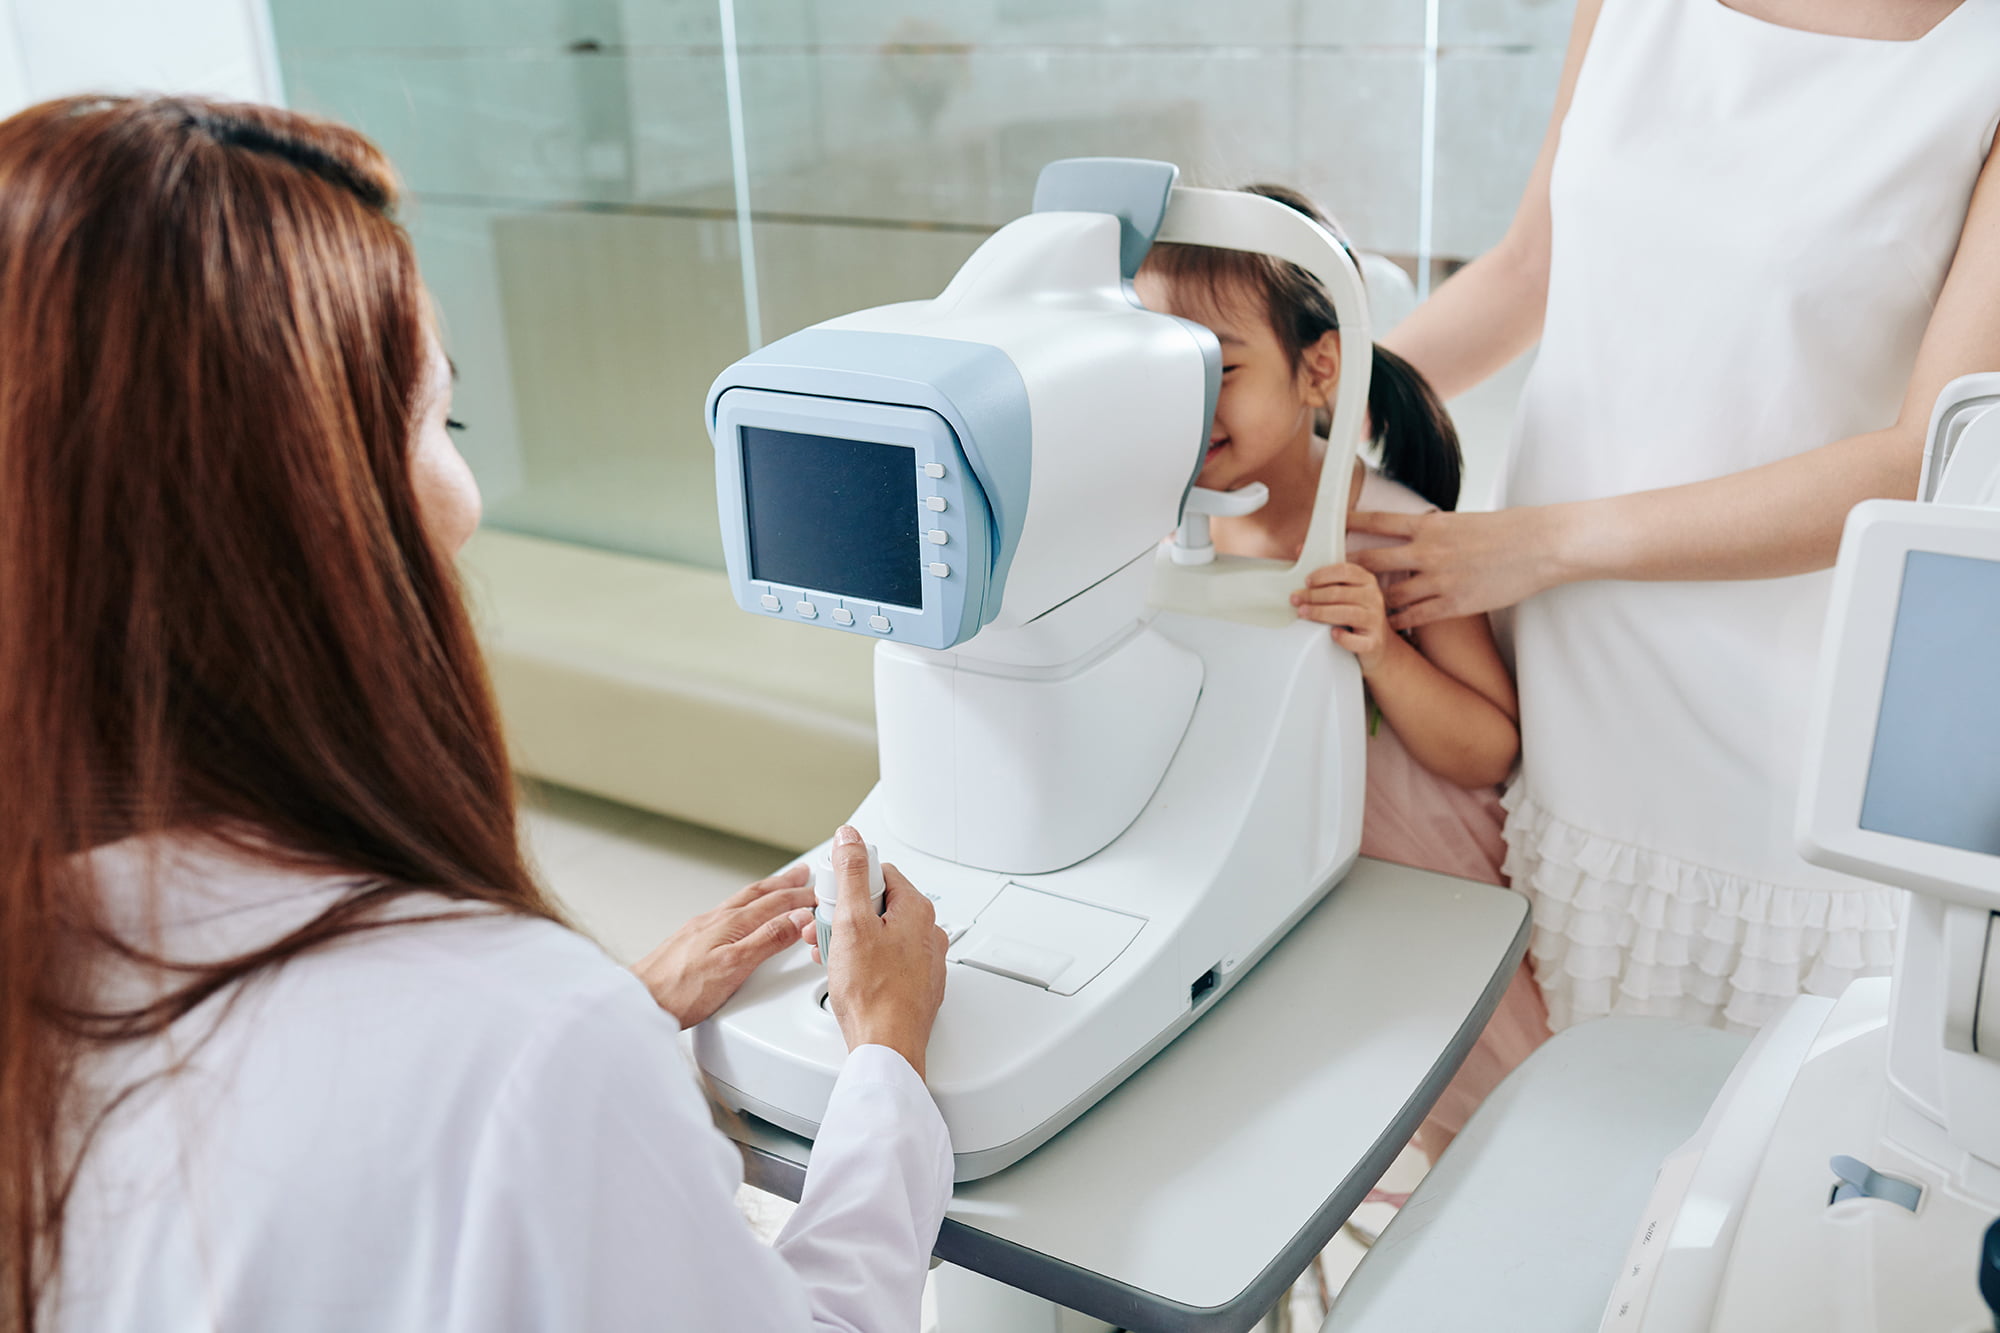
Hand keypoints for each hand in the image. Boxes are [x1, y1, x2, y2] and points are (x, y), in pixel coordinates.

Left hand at [632, 866, 815, 1028]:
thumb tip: (799, 917)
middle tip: (803, 874)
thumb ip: (768, 940)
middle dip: (784, 883)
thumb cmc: (680, 991)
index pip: (775, 903)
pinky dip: (746, 906)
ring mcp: (701, 929)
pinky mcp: (691, 941)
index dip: (801, 896)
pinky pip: (727, 912)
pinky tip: (742, 914)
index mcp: (730, 924)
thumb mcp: (734, 967)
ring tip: (778, 886)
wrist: (639, 1003)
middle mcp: (716, 920)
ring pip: (742, 901)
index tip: (821, 891)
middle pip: (758, 895)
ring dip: (766, 891)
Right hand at [815, 826, 947, 1080]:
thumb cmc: (873, 992)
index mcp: (917, 910)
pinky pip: (887, 961)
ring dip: (850, 940)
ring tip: (829, 956)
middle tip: (825, 931)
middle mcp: (928, 933)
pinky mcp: (916, 985)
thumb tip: (850, 838)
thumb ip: (850, 874)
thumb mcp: (851, 922)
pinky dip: (864, 962)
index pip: (881, 873)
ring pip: (881, 935)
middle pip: (879, 905)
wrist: (887, 1046)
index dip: (849, 883)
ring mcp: (924, 961)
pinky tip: (846, 976)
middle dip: (845, 915)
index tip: (832, 898)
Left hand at [1291, 562, 1397, 672]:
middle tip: (1295, 599)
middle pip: (1341, 593)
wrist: (1377, 643)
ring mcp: (1375, 620)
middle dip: (1314, 595)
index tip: (1307, 581)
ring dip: (1321, 613)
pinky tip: (1332, 634)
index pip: (1346, 571)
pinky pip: (1358, 641)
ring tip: (1303, 613)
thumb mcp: (1344, 590)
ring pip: (1348, 614)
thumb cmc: (1354, 611)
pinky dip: (1344, 638)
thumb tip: (1299, 549)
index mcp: (1366, 580)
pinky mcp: (1373, 642)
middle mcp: (1374, 597)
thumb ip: (1323, 572)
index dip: (1324, 574)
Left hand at [1347, 505, 1568, 629]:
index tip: (1330, 528)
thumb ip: (1433, 529)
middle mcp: (1428, 552)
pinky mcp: (1454, 604)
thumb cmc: (1505, 530)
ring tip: (1352, 607)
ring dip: (1370, 602)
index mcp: (1430, 525)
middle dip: (1346, 571)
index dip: (1349, 526)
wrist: (1539, 546)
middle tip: (1325, 577)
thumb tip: (1416, 529)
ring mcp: (1439, 580)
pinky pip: (1415, 617)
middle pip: (1372, 562)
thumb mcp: (1461, 521)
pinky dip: (1398, 621)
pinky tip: (1386, 624)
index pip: (1378, 522)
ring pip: (1390, 595)